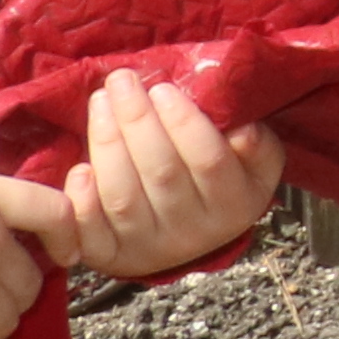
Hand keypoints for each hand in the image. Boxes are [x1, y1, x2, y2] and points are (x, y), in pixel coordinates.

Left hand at [48, 74, 280, 282]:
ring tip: (101, 102)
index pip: (208, 160)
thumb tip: (243, 131)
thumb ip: (258, 147)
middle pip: (161, 173)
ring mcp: (148, 247)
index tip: (163, 88)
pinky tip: (79, 168)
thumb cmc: (224, 182)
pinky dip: (81, 201)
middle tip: (122, 81)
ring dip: (106, 144)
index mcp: (233, 205)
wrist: (190, 235)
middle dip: (137, 121)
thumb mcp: (258, 164)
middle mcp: (191, 231)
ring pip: (122, 197)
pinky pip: (90, 234)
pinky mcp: (111, 256)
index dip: (184, 123)